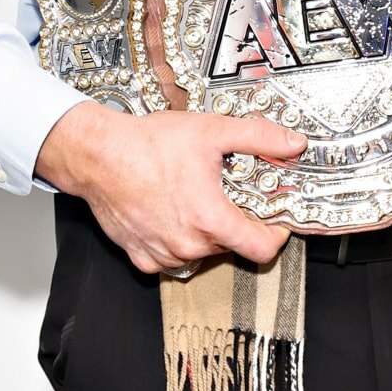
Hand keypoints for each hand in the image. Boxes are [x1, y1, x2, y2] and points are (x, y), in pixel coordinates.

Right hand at [34, 101, 307, 273]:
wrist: (98, 155)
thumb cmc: (146, 145)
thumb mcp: (212, 131)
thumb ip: (259, 138)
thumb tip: (292, 144)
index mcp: (211, 219)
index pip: (262, 250)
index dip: (274, 235)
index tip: (272, 222)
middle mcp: (188, 244)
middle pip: (231, 246)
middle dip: (233, 222)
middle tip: (221, 194)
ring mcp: (163, 254)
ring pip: (201, 252)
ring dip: (203, 232)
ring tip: (190, 199)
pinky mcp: (142, 257)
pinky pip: (170, 258)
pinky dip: (174, 240)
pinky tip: (168, 213)